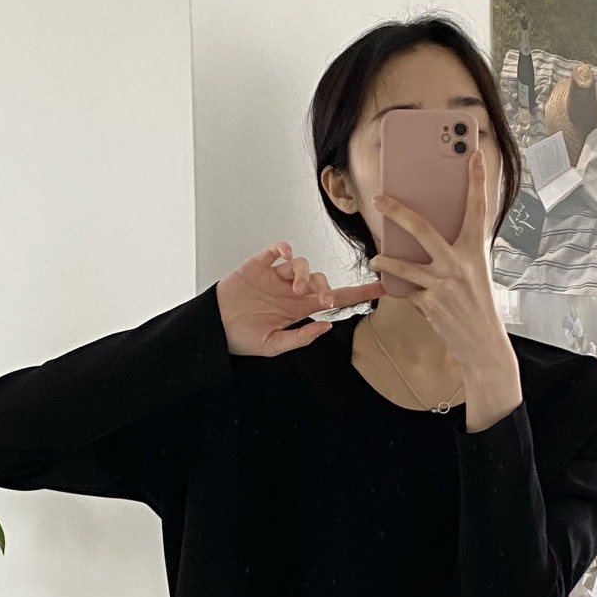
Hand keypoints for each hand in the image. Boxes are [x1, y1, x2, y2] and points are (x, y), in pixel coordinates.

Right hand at [216, 243, 384, 356]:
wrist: (214, 328)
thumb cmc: (241, 339)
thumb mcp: (273, 346)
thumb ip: (301, 337)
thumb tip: (327, 325)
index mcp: (297, 310)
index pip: (335, 299)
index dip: (358, 294)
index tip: (381, 289)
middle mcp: (290, 291)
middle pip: (320, 279)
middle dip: (324, 286)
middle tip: (317, 298)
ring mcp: (275, 276)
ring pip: (302, 264)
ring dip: (304, 273)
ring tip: (294, 288)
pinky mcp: (259, 264)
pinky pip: (278, 249)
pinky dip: (286, 249)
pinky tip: (286, 258)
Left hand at [367, 147, 521, 430]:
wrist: (481, 341)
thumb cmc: (477, 302)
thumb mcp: (476, 269)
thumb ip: (458, 249)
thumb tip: (430, 231)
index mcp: (475, 250)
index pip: (477, 208)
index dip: (475, 179)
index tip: (473, 152)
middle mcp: (458, 264)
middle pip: (423, 230)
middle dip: (398, 212)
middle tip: (380, 199)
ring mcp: (442, 284)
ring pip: (404, 266)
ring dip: (385, 261)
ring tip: (377, 259)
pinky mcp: (429, 304)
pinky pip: (407, 291)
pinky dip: (402, 290)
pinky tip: (399, 291)